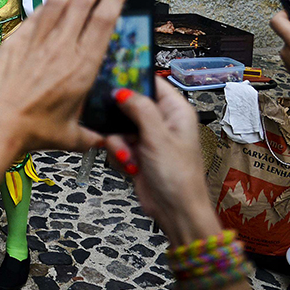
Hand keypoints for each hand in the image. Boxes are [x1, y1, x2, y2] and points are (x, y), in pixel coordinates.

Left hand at [0, 0, 130, 153]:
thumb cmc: (32, 132)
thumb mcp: (71, 137)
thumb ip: (92, 135)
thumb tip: (105, 140)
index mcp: (83, 67)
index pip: (104, 19)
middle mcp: (62, 48)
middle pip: (83, 1)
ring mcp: (36, 41)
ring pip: (57, 0)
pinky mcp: (15, 41)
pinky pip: (36, 14)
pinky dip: (48, 4)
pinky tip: (53, 4)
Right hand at [105, 79, 220, 246]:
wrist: (175, 211)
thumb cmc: (177, 176)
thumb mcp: (158, 138)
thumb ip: (139, 110)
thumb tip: (121, 90)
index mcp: (175, 111)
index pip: (152, 82)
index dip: (132, 78)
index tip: (111, 77)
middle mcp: (161, 121)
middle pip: (129, 104)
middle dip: (119, 119)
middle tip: (117, 129)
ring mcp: (147, 137)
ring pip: (118, 126)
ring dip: (118, 143)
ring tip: (129, 158)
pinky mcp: (136, 152)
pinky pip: (116, 144)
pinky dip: (119, 155)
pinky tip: (130, 167)